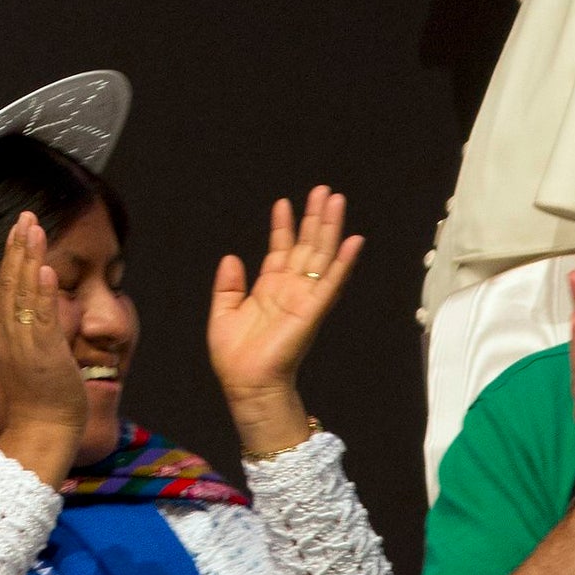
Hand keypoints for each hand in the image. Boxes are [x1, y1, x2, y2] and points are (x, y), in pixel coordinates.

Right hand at [0, 212, 86, 478]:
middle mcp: (10, 337)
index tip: (20, 231)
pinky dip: (40, 292)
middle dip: (18, 248)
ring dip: (28, 259)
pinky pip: (40, 319)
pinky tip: (44, 268)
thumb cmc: (40, 405)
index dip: (13, 258)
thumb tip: (42, 317)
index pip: (7, 289)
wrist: (39, 435)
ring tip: (32, 228)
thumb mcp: (30, 363)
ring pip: (23, 294)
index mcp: (7, 337)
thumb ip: (34, 337)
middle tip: (25, 216)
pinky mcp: (42, 356)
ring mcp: (24, 345)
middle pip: (11, 283)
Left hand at [207, 188, 361, 453]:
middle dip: (314, 218)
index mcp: (269, 289)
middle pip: (306, 245)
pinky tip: (352, 240)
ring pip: (321, 255)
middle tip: (322, 191)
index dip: (283, 226)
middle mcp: (290, 289)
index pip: (280, 249)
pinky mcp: (313, 310)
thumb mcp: (222, 312)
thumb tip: (231, 257)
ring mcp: (304, 297)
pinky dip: (343, 261)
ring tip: (335, 201)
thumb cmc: (235, 356)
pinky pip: (332, 281)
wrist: (246, 383)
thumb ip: (227, 285)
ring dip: (329, 228)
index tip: (284, 202)